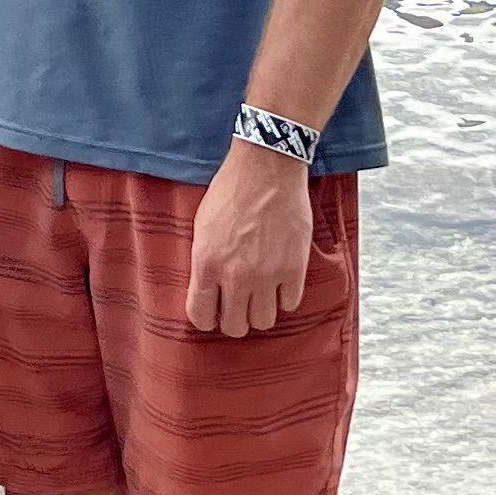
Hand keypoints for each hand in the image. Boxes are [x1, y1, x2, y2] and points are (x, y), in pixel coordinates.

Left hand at [185, 140, 313, 335]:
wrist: (267, 167)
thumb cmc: (232, 190)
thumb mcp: (202, 225)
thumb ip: (203, 262)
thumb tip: (207, 289)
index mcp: (206, 263)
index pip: (201, 317)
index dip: (207, 318)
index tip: (213, 312)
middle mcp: (236, 276)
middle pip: (235, 327)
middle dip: (234, 319)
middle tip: (238, 304)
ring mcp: (267, 274)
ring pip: (264, 322)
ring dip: (261, 310)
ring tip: (260, 293)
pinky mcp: (294, 268)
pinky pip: (289, 304)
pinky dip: (285, 296)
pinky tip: (280, 280)